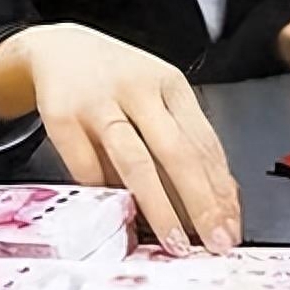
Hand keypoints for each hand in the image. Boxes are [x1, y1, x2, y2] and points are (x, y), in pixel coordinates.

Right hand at [0, 24, 240, 254]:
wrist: (58, 49)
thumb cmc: (115, 79)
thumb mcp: (156, 94)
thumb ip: (182, 137)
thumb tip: (217, 196)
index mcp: (170, 84)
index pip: (205, 142)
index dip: (221, 189)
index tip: (231, 224)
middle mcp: (138, 90)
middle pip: (178, 153)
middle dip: (201, 203)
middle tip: (214, 241)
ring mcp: (99, 104)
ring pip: (136, 163)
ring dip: (159, 208)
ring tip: (174, 240)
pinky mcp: (63, 118)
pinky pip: (89, 169)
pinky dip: (108, 196)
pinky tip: (124, 218)